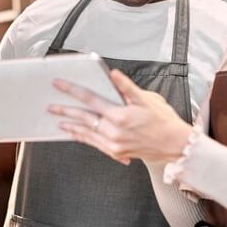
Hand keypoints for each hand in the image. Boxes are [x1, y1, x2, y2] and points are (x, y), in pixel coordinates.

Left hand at [49, 69, 192, 164]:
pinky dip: (83, 137)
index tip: (59, 85)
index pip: (90, 99)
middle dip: (65, 111)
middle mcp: (114, 132)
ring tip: (59, 121)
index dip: (72, 90)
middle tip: (51, 106)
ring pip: (86, 133)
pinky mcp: (116, 152)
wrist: (174, 144)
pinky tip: (76, 134)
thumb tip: (114, 75)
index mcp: (120, 116)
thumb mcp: (147, 99)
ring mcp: (114, 144)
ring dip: (71, 127)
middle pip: (83, 118)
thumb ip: (127, 87)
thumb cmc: (163, 119)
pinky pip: (95, 144)